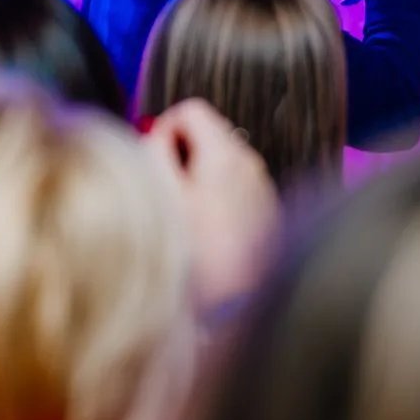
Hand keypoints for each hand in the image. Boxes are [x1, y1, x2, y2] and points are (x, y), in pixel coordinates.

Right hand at [142, 99, 279, 310]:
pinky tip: (205, 240)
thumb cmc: (198, 258)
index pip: (190, 109)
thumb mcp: (159, 197)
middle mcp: (252, 166)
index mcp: (226, 154)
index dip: (162, 130)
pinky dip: (216, 207)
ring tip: (183, 224)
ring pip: (220, 168)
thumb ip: (152, 153)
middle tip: (163, 197)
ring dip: (197, 185)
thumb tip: (155, 137)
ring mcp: (263, 193)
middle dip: (179, 160)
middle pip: (207, 137)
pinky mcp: (267, 219)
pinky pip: (235, 195)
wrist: (238, 310)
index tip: (152, 163)